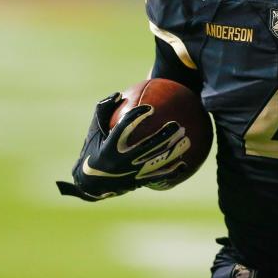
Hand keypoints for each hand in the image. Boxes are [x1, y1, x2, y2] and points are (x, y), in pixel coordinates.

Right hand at [56, 93, 187, 200]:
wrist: (91, 184)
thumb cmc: (93, 150)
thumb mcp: (94, 131)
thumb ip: (104, 111)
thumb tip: (119, 94)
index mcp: (109, 146)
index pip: (125, 129)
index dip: (137, 117)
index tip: (150, 108)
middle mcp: (121, 161)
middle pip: (147, 147)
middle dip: (163, 136)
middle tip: (176, 125)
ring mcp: (132, 173)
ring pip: (156, 162)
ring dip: (173, 151)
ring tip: (186, 139)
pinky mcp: (138, 182)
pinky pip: (158, 177)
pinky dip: (172, 171)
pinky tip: (184, 164)